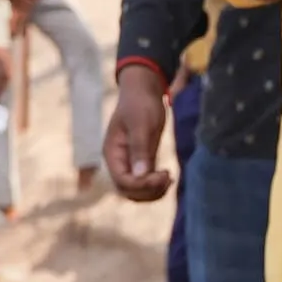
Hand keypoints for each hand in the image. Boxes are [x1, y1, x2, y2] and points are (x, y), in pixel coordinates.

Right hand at [103, 60, 173, 200]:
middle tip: (168, 177)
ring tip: (169, 178)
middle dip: (148, 190)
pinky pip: (145, 182)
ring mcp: (129, 162)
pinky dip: (156, 185)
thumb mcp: (141, 124)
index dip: (142, 185)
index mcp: (112, 153)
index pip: (122, 181)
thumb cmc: (140, 103)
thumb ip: (140, 149)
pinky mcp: (141, 160)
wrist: (144, 90)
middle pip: (128, 191)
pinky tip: (168, 176)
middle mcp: (118, 161)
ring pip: (137, 190)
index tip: (163, 174)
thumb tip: (140, 175)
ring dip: (153, 191)